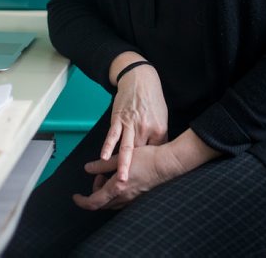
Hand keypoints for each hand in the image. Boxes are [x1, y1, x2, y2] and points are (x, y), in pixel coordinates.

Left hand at [73, 144, 182, 210]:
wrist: (166, 163)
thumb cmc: (146, 158)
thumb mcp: (121, 157)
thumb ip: (102, 165)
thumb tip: (88, 168)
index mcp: (117, 188)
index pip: (93, 202)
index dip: (82, 201)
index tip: (76, 196)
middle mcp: (123, 197)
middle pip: (101, 203)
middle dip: (94, 191)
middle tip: (98, 175)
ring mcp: (131, 198)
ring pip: (111, 202)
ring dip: (104, 191)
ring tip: (108, 174)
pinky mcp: (138, 196)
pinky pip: (120, 200)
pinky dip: (114, 192)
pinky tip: (119, 177)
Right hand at [101, 64, 167, 181]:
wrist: (140, 78)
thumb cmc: (152, 99)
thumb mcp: (162, 117)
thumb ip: (159, 136)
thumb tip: (158, 153)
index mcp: (159, 130)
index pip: (156, 153)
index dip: (152, 167)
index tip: (149, 181)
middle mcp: (146, 129)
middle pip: (142, 155)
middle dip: (138, 172)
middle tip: (134, 189)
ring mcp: (132, 124)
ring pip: (127, 148)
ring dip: (123, 164)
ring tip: (121, 180)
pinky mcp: (119, 119)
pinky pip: (113, 135)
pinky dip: (108, 147)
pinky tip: (104, 158)